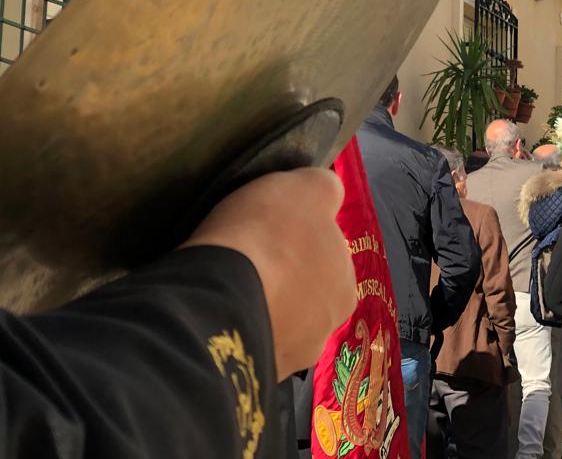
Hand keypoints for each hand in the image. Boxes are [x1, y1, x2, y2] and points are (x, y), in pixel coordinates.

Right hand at [183, 168, 355, 379]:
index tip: (268, 232)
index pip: (325, 257)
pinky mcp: (252, 375)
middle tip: (248, 261)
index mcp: (345, 283)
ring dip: (260, 308)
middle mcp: (327, 326)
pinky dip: (236, 331)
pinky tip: (215, 317)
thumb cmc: (269, 235)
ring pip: (276, 323)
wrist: (222, 299)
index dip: (297, 240)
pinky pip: (246, 344)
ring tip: (227, 290)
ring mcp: (289, 356)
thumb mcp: (305, 187)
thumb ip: (323, 189)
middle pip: (305, 293)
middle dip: (284, 280)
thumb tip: (327, 193)